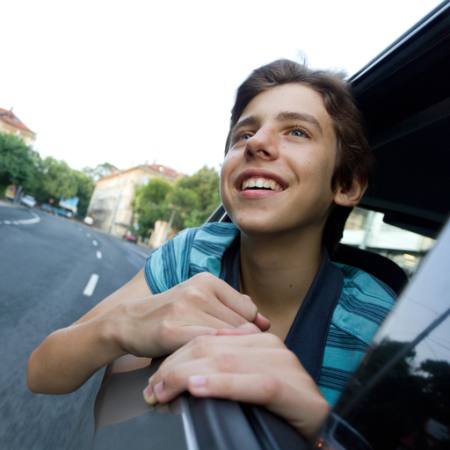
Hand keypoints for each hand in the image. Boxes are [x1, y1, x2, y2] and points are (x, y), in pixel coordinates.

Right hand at [111, 272, 269, 358]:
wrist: (129, 321)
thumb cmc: (171, 314)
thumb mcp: (200, 300)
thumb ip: (232, 307)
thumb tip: (266, 322)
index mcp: (208, 280)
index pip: (249, 309)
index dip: (250, 331)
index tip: (242, 344)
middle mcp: (199, 290)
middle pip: (241, 324)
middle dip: (240, 345)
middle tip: (235, 359)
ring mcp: (185, 308)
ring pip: (226, 337)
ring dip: (227, 354)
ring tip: (221, 364)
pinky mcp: (172, 330)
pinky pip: (207, 346)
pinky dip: (212, 358)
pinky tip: (208, 366)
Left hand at [142, 332, 329, 438]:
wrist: (324, 424)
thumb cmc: (279, 406)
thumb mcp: (248, 379)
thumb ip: (227, 368)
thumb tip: (185, 374)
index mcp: (257, 340)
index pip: (209, 340)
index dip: (178, 357)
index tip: (156, 378)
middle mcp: (269, 345)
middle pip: (211, 348)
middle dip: (176, 368)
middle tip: (153, 390)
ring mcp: (281, 363)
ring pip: (226, 362)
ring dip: (187, 376)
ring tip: (163, 391)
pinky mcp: (289, 387)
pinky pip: (252, 383)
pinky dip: (222, 385)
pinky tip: (197, 388)